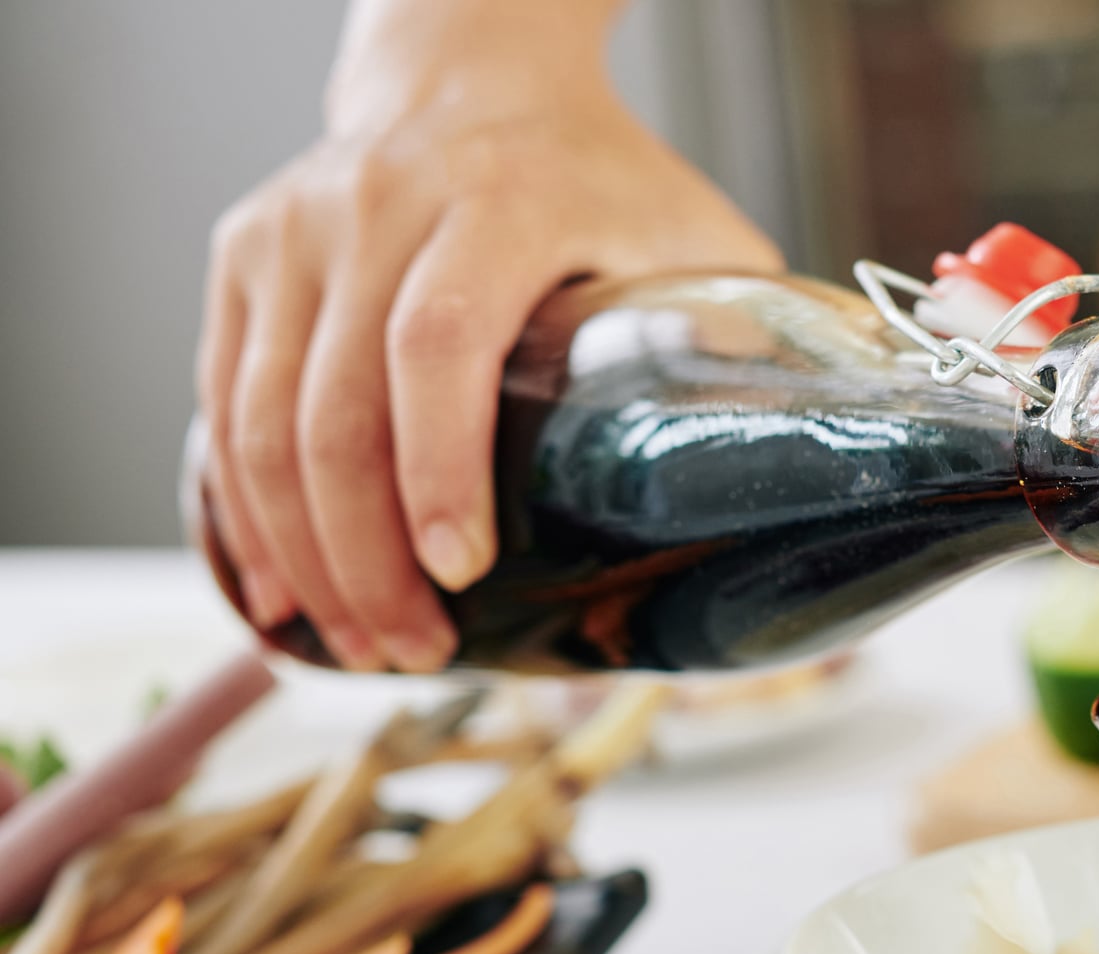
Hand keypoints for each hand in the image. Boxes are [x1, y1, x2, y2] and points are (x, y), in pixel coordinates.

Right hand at [199, 1, 780, 669]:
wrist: (478, 78)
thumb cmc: (600, 180)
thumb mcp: (690, 239)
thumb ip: (733, 340)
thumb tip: (798, 482)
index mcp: (498, 201)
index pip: (438, 345)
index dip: (439, 471)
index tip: (460, 574)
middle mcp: (376, 206)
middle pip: (336, 407)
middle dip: (366, 555)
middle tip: (414, 652)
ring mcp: (295, 231)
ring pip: (261, 418)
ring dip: (302, 553)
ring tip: (355, 644)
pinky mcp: (245, 259)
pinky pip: (222, 402)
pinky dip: (241, 508)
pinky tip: (278, 589)